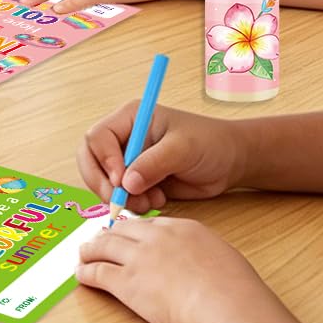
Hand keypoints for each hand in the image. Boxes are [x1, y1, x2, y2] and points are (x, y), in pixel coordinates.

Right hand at [76, 101, 248, 210]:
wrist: (231, 162)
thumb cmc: (210, 144)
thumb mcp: (182, 149)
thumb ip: (153, 164)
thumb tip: (126, 184)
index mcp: (129, 119)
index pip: (98, 137)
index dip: (104, 160)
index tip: (120, 181)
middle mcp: (123, 138)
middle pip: (90, 159)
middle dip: (102, 183)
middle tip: (120, 201)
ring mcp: (128, 160)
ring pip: (103, 181)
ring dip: (121, 197)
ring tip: (150, 202)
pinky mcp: (137, 180)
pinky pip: (121, 195)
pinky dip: (133, 203)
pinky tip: (157, 201)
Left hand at [78, 215, 273, 322]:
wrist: (224, 304)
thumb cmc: (235, 290)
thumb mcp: (224, 259)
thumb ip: (207, 256)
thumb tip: (207, 265)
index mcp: (181, 229)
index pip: (150, 225)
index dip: (135, 231)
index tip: (129, 235)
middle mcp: (155, 238)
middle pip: (122, 231)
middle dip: (108, 235)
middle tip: (99, 240)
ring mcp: (137, 258)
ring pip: (103, 247)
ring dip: (90, 250)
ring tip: (83, 253)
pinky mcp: (125, 282)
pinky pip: (98, 273)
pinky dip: (86, 273)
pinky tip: (81, 275)